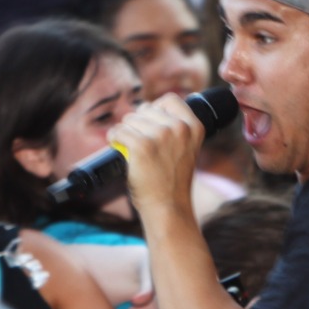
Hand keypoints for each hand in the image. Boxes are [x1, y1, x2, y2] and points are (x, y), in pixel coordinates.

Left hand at [106, 94, 203, 218]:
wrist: (168, 207)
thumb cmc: (172, 181)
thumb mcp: (186, 149)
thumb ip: (175, 127)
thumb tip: (144, 108)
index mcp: (194, 127)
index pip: (169, 100)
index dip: (155, 109)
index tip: (150, 123)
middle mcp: (180, 128)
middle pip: (146, 109)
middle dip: (138, 123)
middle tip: (139, 143)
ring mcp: (161, 136)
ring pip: (130, 119)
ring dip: (126, 131)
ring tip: (130, 148)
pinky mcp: (142, 146)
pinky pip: (119, 131)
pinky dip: (114, 138)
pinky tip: (117, 146)